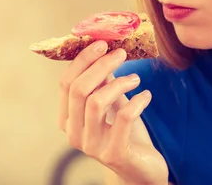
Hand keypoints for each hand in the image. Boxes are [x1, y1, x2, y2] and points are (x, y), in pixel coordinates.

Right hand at [59, 40, 168, 184]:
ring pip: (96, 102)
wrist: (141, 169)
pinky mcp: (114, 153)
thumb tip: (104, 47)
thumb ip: (103, 81)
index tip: (102, 43)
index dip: (82, 60)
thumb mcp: (111, 103)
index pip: (65, 83)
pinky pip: (122, 118)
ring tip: (136, 77)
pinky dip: (136, 101)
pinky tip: (146, 95)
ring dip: (119, 82)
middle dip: (100, 65)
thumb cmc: (124, 132)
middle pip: (79, 90)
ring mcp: (92, 146)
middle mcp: (74, 134)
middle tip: (121, 52)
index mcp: (68, 119)